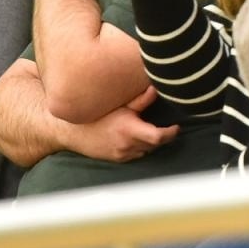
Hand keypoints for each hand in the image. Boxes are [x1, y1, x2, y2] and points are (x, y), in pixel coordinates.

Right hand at [64, 86, 178, 161]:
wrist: (73, 133)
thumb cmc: (95, 115)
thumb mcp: (119, 104)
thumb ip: (140, 99)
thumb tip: (156, 88)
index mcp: (128, 130)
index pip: (157, 137)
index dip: (170, 133)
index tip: (176, 127)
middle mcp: (126, 145)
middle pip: (155, 144)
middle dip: (163, 136)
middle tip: (167, 126)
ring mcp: (122, 154)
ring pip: (147, 151)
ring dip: (151, 142)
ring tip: (150, 129)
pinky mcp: (118, 159)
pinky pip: (137, 155)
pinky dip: (141, 147)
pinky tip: (137, 137)